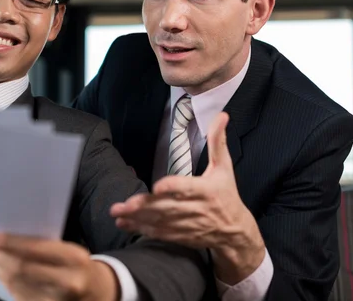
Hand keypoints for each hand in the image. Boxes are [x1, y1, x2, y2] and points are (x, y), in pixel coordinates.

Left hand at [0, 233, 118, 300]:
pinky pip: (17, 294)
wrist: (97, 293)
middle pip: (21, 268)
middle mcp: (67, 281)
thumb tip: (5, 237)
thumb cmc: (77, 265)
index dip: (8, 243)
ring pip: (15, 283)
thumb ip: (43, 245)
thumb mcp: (69, 251)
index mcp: (75, 258)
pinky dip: (2, 280)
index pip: (35, 249)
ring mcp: (55, 300)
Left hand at [110, 112, 264, 283]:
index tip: (157, 186)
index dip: (173, 188)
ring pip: (160, 223)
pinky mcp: (180, 236)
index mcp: (206, 190)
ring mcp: (187, 225)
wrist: (235, 231)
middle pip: (168, 208)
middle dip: (145, 207)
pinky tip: (124, 224)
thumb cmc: (227, 194)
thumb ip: (218, 142)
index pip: (188, 188)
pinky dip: (141, 230)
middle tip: (125, 204)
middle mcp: (196, 209)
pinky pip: (159, 234)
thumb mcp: (225, 167)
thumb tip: (222, 115)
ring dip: (137, 219)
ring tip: (117, 213)